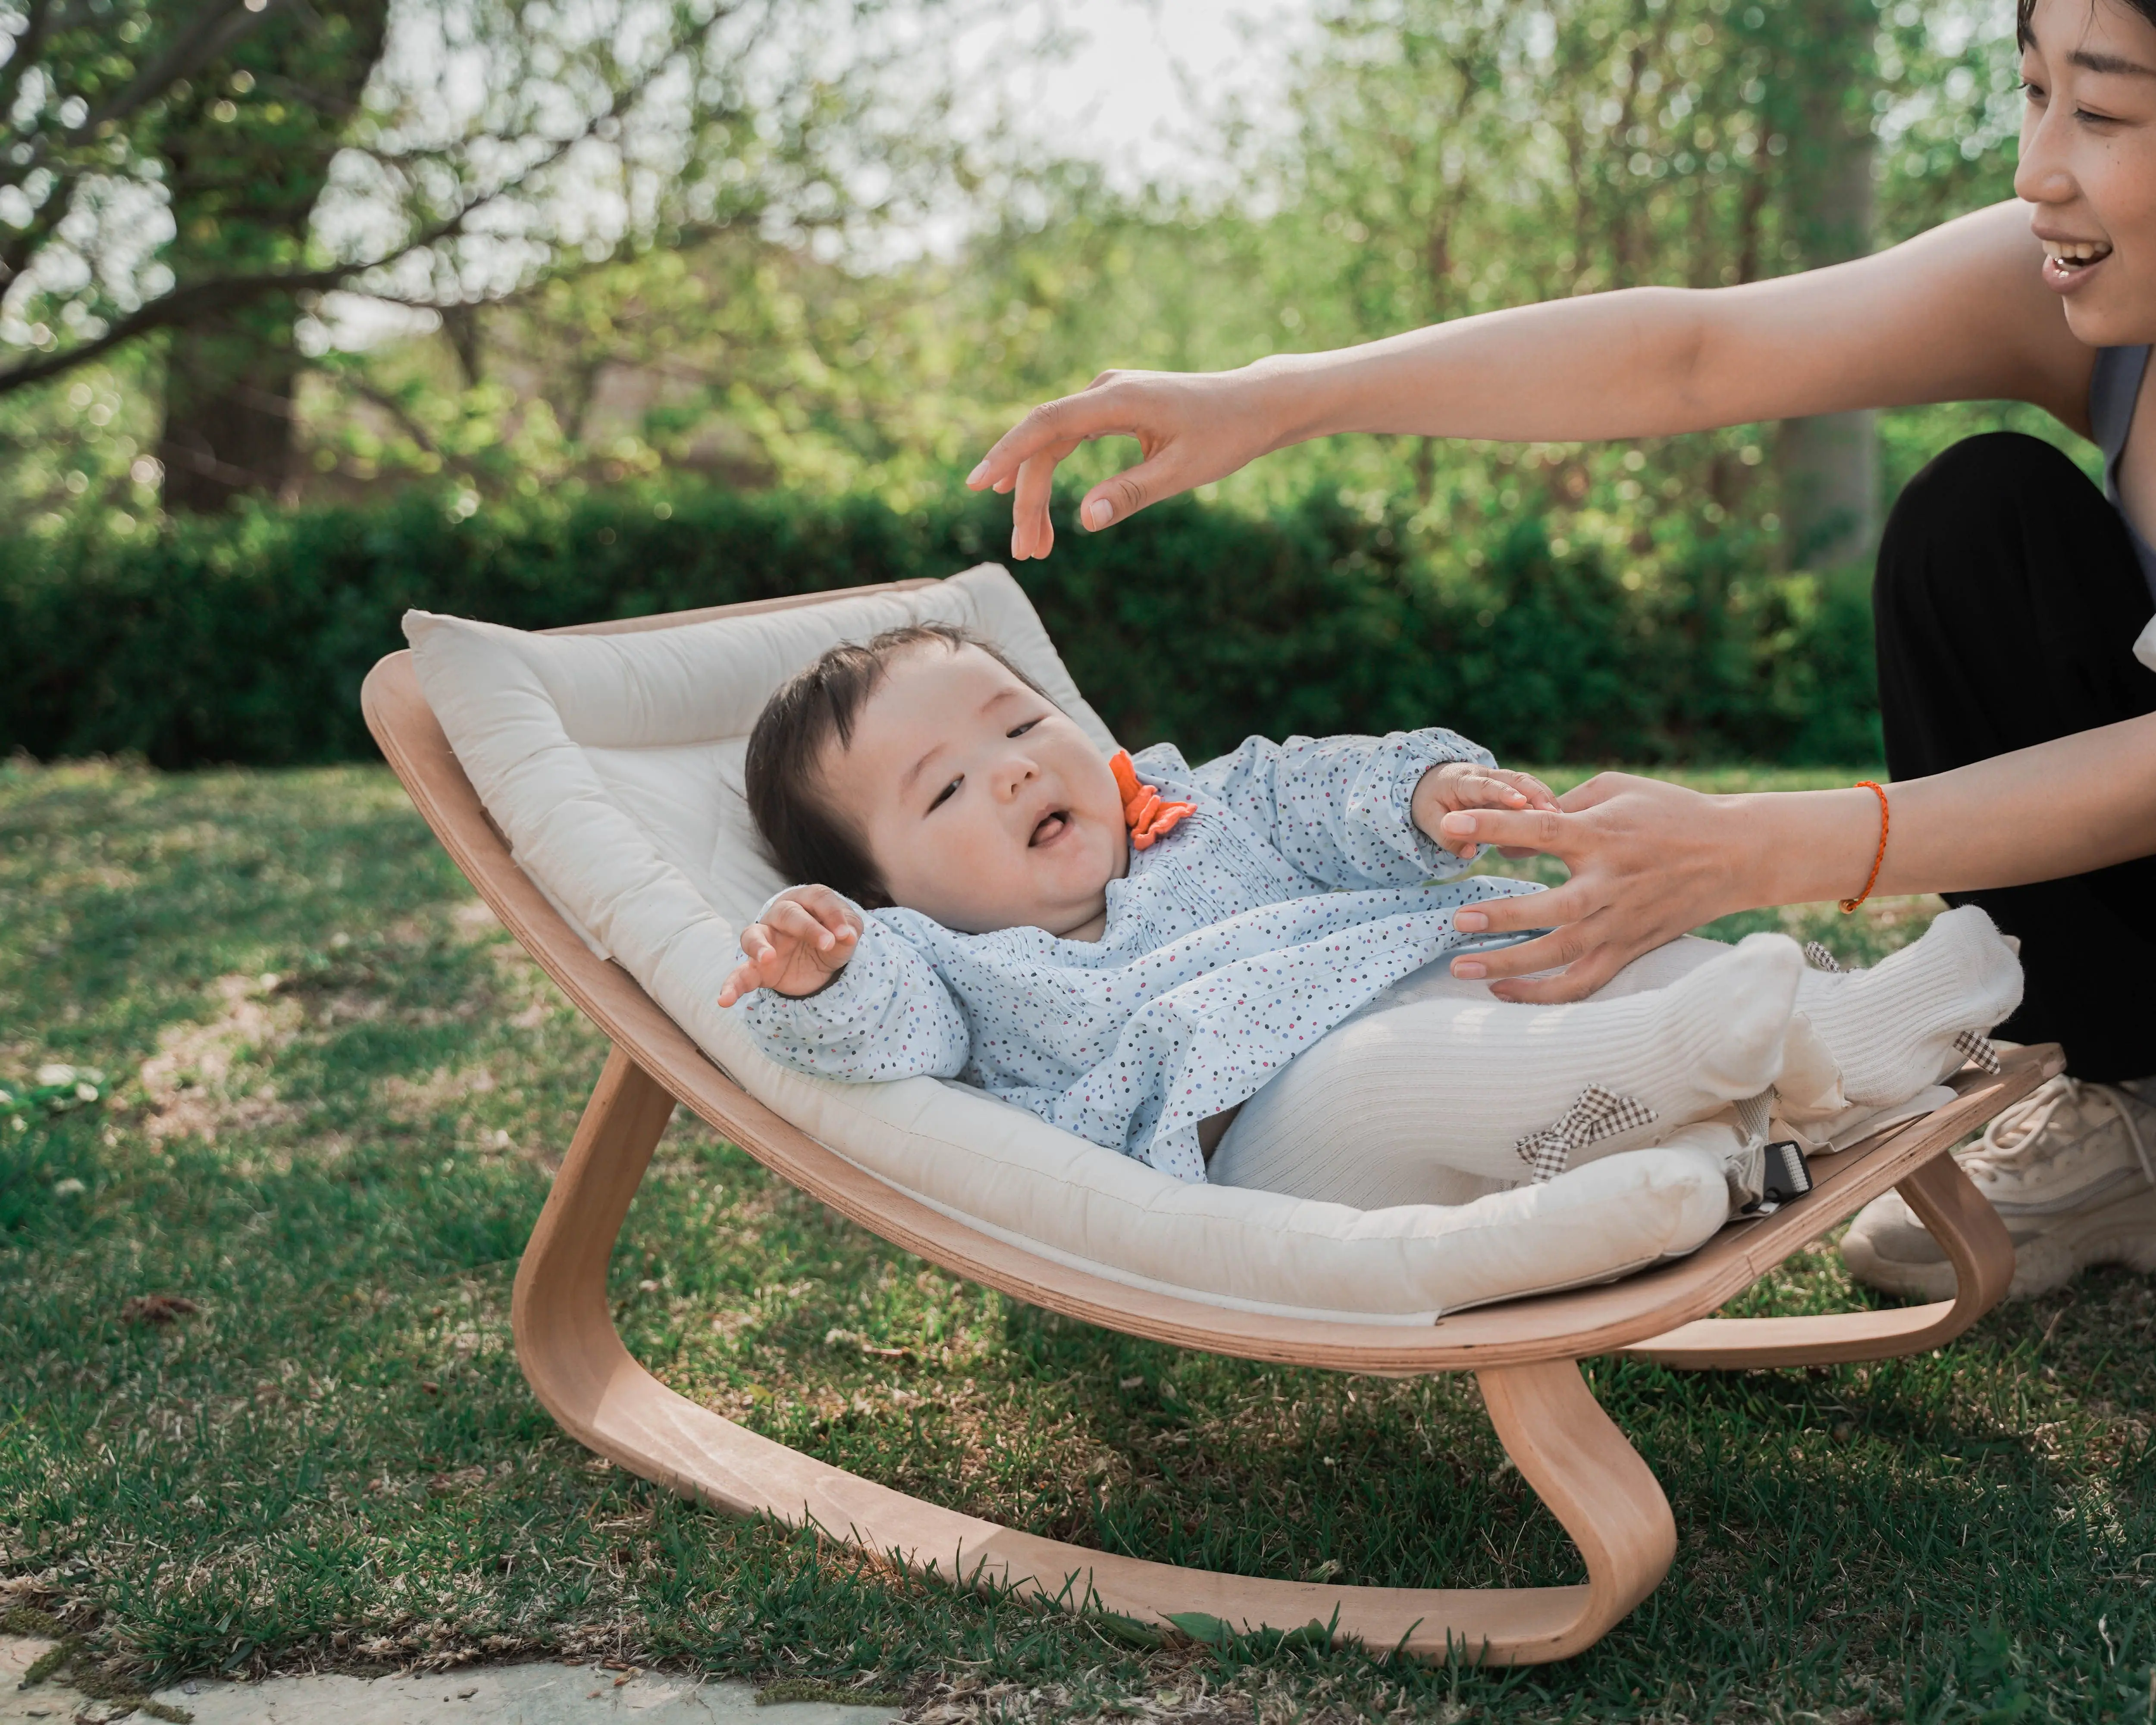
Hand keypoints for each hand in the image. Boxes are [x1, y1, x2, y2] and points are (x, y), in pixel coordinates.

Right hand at [717, 886, 861, 1005]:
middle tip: (827, 943)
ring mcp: (765, 940)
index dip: (833, 914)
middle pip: (788, 914)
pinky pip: (740, 975)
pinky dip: (731, 986)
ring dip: (758, 946)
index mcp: (805, 901)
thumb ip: (848, 930)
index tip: (847, 935)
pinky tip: (724, 1000)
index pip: (818, 899)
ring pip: (752, 936)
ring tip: (767, 958)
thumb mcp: (847, 932)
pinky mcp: (758, 968)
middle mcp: (781, 916)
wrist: (819, 959)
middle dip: (808, 927)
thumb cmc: (832, 935)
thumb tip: (848, 935)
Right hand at [965, 364, 1289, 559]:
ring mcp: (1106, 397)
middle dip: (1028, 500)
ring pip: (1053, 445)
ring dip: (1037, 493)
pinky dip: (1050, 472)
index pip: (1046, 424)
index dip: (1007, 453)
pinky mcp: (1112, 408)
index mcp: (1119, 399)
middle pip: (1044, 444)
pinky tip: (1029, 498)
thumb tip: (1085, 519)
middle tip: (1027, 553)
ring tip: (1035, 546)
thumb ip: (1132, 493)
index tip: (976, 483)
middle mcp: (1105, 391)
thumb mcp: (1182, 471)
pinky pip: (1067, 439)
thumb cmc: (1226, 435)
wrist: (1256, 404)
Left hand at [1412, 762, 1559, 858]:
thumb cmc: (1431, 802)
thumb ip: (1446, 837)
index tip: (1520, 803)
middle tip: (1555, 815)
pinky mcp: (1514, 791)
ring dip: (1547, 801)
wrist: (1435, 783)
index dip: (1503, 793)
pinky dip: (1547, 806)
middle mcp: (1487, 776)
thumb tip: (1468, 852)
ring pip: (1531, 785)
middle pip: (1517, 779)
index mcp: (1463, 780)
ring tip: (1565, 822)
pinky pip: (1533, 795)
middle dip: (1537, 794)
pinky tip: (1564, 824)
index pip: (1485, 785)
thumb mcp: (1428, 819)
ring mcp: (1504, 781)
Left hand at [1430, 773, 1754, 1001]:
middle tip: (1458, 920)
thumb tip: (1506, 841)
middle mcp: (1611, 884)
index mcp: (1603, 835)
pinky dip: (1543, 995)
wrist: (1735, 852)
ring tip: (1462, 967)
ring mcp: (1621, 923)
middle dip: (1502, 917)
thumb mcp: (1613, 790)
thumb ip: (1559, 807)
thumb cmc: (1669, 811)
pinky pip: (1583, 983)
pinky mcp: (1630, 949)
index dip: (1495, 827)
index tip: (1453, 824)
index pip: (1541, 831)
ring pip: (1561, 955)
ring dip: (1509, 964)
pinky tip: (1503, 992)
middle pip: (1551, 909)